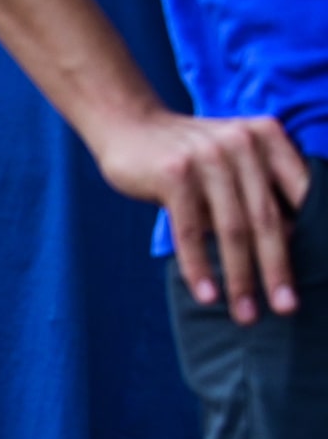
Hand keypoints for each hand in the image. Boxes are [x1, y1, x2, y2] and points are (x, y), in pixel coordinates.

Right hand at [95, 107, 310, 321]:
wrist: (128, 125)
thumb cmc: (187, 155)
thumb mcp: (231, 164)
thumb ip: (257, 193)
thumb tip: (288, 243)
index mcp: (268, 137)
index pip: (301, 194)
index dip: (311, 238)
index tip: (306, 276)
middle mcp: (243, 143)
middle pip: (267, 219)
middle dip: (277, 269)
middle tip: (286, 307)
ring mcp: (208, 157)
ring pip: (232, 229)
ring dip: (240, 278)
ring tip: (245, 313)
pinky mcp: (175, 174)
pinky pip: (191, 231)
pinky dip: (199, 267)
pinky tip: (207, 295)